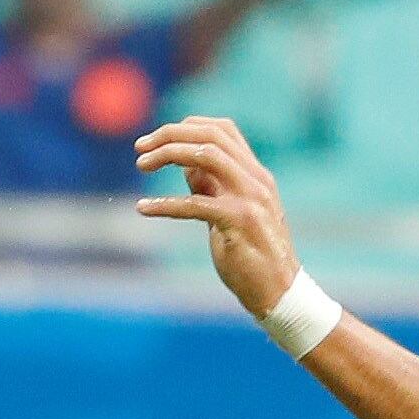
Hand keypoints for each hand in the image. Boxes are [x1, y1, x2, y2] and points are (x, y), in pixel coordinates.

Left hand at [133, 116, 300, 314]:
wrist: (278, 291)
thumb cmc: (251, 255)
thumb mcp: (229, 212)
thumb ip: (210, 187)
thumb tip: (183, 164)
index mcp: (255, 173)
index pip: (222, 130)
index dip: (187, 126)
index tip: (157, 139)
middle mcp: (255, 179)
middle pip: (210, 136)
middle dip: (170, 135)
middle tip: (139, 148)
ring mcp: (250, 198)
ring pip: (206, 156)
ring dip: (167, 155)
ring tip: (141, 165)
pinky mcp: (238, 222)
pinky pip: (195, 205)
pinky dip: (164, 204)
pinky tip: (143, 208)